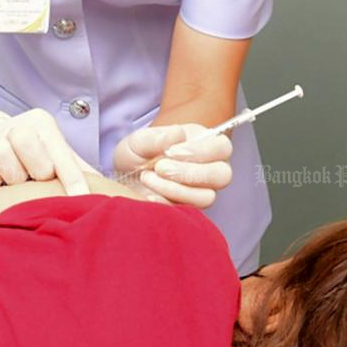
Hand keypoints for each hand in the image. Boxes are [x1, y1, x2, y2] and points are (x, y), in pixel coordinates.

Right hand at [0, 101, 96, 195]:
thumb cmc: (33, 154)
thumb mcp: (55, 154)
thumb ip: (77, 169)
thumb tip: (109, 190)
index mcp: (43, 125)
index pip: (60, 153)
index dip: (71, 177)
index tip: (81, 198)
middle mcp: (17, 126)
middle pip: (30, 148)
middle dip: (36, 171)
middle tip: (36, 177)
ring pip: (5, 161)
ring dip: (13, 178)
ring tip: (17, 180)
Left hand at [112, 123, 231, 207]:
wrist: (124, 181)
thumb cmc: (137, 155)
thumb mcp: (138, 142)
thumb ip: (155, 137)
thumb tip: (177, 133)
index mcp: (203, 143)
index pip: (221, 147)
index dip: (199, 151)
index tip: (169, 152)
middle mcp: (210, 168)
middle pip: (222, 174)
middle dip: (189, 173)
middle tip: (160, 168)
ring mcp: (203, 191)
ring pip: (207, 196)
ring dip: (175, 189)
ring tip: (148, 178)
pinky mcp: (192, 210)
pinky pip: (190, 212)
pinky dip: (167, 202)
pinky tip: (149, 195)